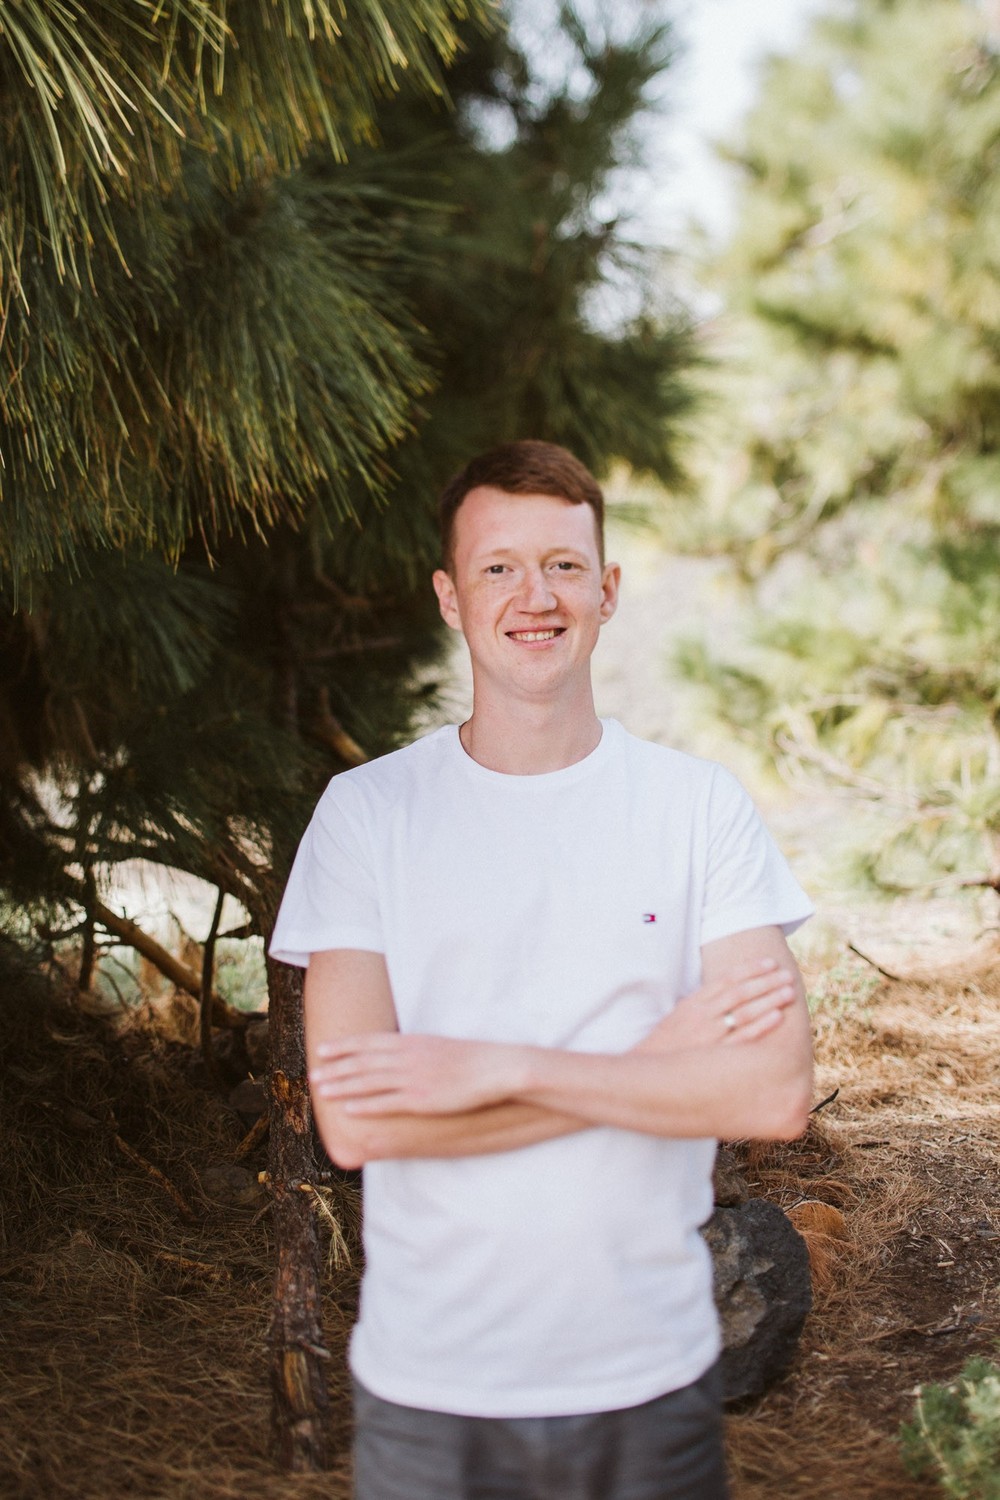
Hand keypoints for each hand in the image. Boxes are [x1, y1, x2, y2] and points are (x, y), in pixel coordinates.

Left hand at [310, 1033, 529, 1115]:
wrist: (493, 1068)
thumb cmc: (468, 1059)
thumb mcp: (436, 1046)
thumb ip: (413, 1050)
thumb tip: (396, 1053)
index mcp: (410, 1041)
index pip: (368, 1042)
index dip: (343, 1046)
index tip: (322, 1049)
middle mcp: (406, 1057)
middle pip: (362, 1062)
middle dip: (335, 1068)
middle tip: (312, 1074)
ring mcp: (412, 1078)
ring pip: (368, 1082)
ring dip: (341, 1086)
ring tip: (321, 1091)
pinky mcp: (421, 1099)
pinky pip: (386, 1103)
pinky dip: (365, 1105)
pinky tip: (348, 1109)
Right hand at [637, 958, 797, 1054]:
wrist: (646, 1074)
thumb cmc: (664, 1045)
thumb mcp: (678, 1017)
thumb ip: (700, 1004)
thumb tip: (726, 992)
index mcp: (693, 1003)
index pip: (726, 980)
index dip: (749, 969)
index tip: (769, 962)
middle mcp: (702, 1016)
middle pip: (740, 993)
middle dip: (766, 982)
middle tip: (787, 974)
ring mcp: (709, 1035)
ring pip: (745, 1012)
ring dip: (769, 999)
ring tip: (789, 991)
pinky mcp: (715, 1056)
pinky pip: (743, 1038)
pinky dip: (761, 1025)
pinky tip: (777, 1016)